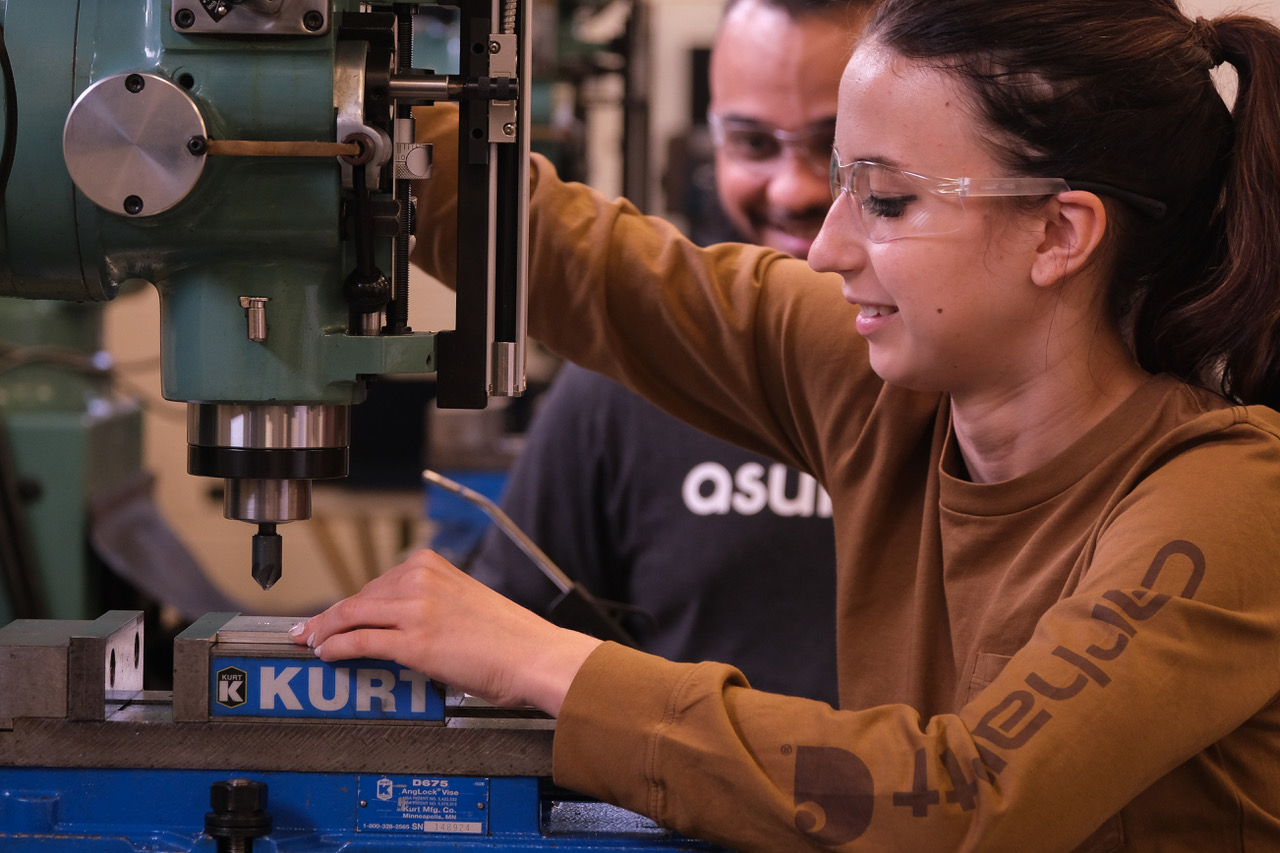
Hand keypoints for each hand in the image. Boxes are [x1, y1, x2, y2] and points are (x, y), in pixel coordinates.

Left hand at [289, 549, 602, 715]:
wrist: (534, 655)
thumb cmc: (510, 636)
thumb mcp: (466, 600)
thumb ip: (431, 601)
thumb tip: (400, 621)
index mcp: (433, 565)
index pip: (378, 582)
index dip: (351, 601)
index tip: (336, 611)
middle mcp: (421, 580)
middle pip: (359, 597)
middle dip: (332, 615)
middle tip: (311, 628)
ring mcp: (415, 610)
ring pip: (352, 616)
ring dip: (324, 631)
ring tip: (311, 641)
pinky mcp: (414, 642)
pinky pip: (360, 642)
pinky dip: (337, 647)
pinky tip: (327, 653)